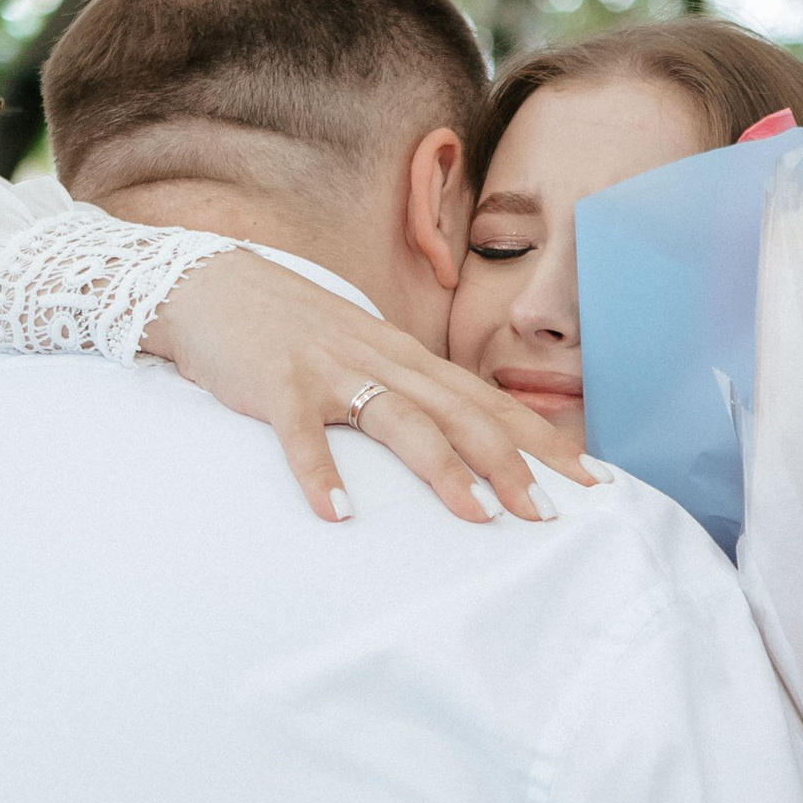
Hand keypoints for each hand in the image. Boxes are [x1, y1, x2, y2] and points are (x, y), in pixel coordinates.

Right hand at [146, 249, 595, 526]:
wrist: (213, 284)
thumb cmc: (296, 329)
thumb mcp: (367, 354)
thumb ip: (411, 392)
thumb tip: (465, 441)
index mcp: (408, 357)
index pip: (489, 401)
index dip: (542, 439)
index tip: (589, 479)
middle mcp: (382, 360)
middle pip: (461, 413)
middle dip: (511, 464)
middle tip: (549, 514)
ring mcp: (331, 370)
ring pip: (401, 420)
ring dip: (443, 470)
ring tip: (477, 518)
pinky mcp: (277, 384)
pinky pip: (300, 434)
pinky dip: (319, 472)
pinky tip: (336, 513)